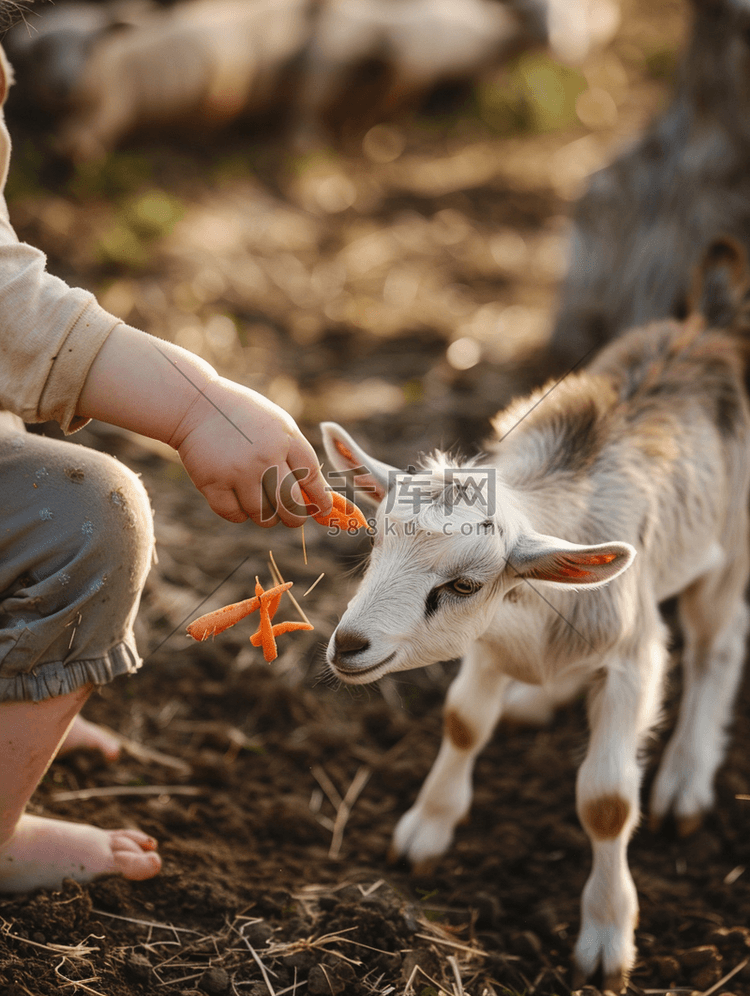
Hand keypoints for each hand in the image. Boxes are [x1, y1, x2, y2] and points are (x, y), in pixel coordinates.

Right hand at [170, 376, 330, 526]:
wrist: (196, 404)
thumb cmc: (245, 418)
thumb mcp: (278, 426)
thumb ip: (298, 457)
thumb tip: (319, 496)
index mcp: (285, 438)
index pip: (312, 477)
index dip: (320, 499)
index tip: (322, 511)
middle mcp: (264, 456)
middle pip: (291, 504)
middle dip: (295, 517)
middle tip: (293, 518)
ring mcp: (237, 471)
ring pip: (263, 515)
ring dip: (266, 517)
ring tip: (263, 505)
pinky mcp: (212, 483)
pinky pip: (235, 515)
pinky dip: (240, 514)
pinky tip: (239, 500)